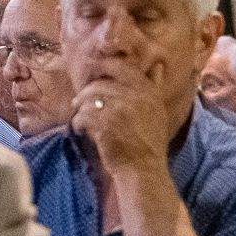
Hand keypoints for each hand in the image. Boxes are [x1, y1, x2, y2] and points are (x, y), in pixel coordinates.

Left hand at [72, 59, 175, 173]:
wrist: (144, 170)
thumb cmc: (150, 143)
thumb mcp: (158, 112)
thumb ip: (155, 87)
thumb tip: (158, 65)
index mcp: (148, 91)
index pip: (120, 67)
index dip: (103, 67)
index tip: (92, 76)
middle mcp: (135, 96)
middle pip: (99, 84)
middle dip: (85, 93)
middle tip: (78, 103)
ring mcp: (120, 109)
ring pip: (88, 98)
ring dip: (81, 109)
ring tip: (81, 120)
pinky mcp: (105, 124)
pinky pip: (83, 115)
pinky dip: (78, 123)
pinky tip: (81, 131)